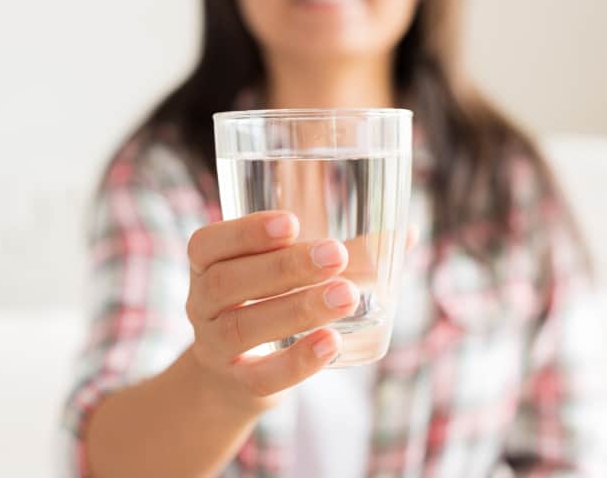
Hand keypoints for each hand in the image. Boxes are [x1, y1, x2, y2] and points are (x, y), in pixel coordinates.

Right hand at [184, 211, 358, 412]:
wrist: (234, 375)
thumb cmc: (269, 304)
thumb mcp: (288, 276)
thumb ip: (340, 255)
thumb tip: (406, 234)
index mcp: (208, 265)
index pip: (208, 244)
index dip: (246, 232)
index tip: (293, 222)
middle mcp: (201, 304)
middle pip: (229, 282)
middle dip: (284, 267)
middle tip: (336, 255)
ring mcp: (215, 347)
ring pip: (245, 327)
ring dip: (298, 309)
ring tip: (347, 296)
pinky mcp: (239, 384)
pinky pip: (262, 375)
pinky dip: (298, 361)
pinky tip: (331, 342)